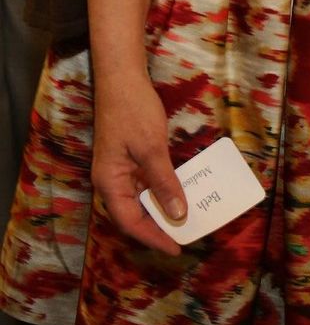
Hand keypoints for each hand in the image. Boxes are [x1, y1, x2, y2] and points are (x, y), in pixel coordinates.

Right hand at [92, 75, 185, 253]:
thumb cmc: (133, 111)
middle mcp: (111, 180)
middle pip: (133, 213)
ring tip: (186, 218)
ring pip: (141, 198)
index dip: (153, 237)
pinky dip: (161, 189)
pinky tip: (180, 190)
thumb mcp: (152, 149)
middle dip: (158, 226)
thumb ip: (164, 183)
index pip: (129, 222)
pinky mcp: (129, 156)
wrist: (122, 76)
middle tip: (185, 235)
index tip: (176, 248)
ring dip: (161, 208)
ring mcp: (119, 168)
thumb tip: (177, 214)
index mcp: (109, 183)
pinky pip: (145, 181)